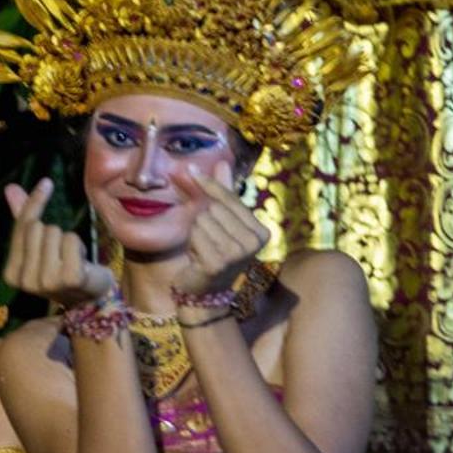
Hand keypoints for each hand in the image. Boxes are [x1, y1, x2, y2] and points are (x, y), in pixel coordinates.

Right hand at [2, 179, 115, 306]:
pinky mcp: (69, 278)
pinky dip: (78, 245)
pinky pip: (70, 240)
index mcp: (11, 274)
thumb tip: (10, 188)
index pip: (21, 227)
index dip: (34, 203)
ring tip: (70, 258)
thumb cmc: (62, 267)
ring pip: (54, 232)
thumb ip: (23, 218)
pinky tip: (80, 261)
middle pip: (37, 228)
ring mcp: (47, 281)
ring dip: (67, 240)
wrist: (91, 297)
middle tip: (61, 252)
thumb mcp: (40, 246)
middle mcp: (25, 281)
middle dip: (53, 232)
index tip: (46, 183)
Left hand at [169, 161, 269, 298]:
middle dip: (203, 221)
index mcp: (261, 232)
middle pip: (214, 208)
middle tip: (209, 241)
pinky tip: (198, 258)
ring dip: (196, 234)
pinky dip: (191, 243)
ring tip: (204, 250)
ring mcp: (237, 255)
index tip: (191, 171)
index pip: (230, 198)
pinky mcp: (217, 263)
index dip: (209, 185)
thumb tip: (222, 161)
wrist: (204, 291)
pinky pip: (195, 235)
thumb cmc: (214, 252)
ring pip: (202, 220)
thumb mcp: (222, 222)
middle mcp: (254, 243)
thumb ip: (224, 193)